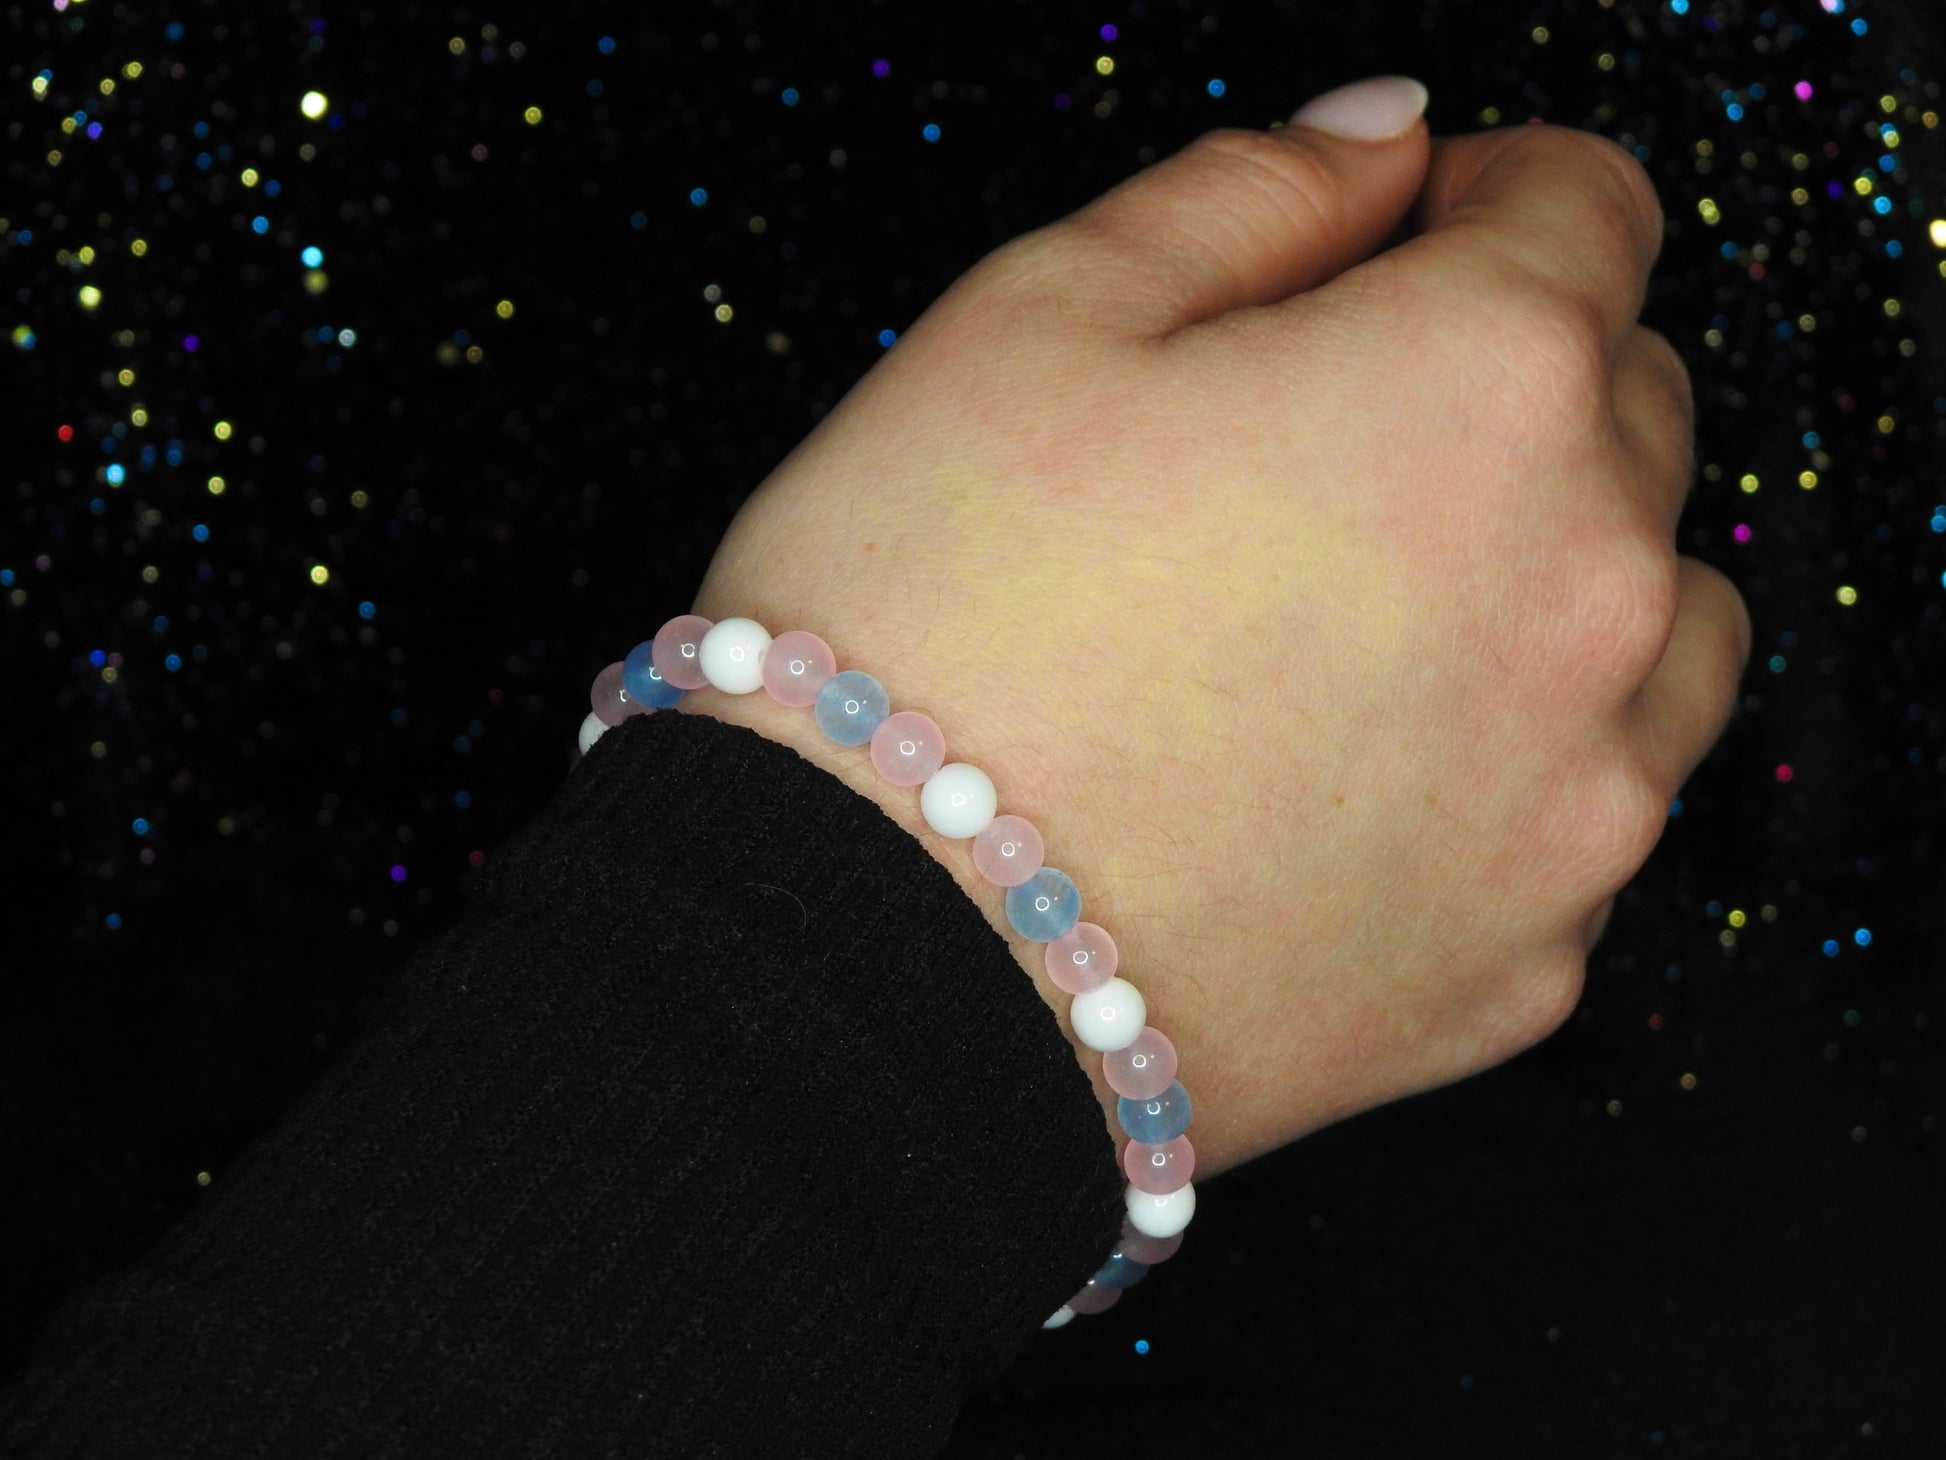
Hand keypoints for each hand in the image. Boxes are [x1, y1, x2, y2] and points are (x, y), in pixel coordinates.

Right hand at [677, 86, 1749, 1175]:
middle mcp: (1587, 590)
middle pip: (1629, 413)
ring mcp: (1577, 801)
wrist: (868, 961)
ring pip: (1664, 624)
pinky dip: (1510, 768)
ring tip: (1369, 620)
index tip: (1409, 232)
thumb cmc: (921, 630)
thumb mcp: (1035, 316)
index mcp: (1480, 384)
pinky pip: (1583, 814)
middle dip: (1507, 385)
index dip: (1488, 192)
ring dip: (1558, 577)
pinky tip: (1348, 782)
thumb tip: (1384, 140)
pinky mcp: (1523, 963)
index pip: (1587, 209)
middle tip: (1325, 442)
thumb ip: (1249, 193)